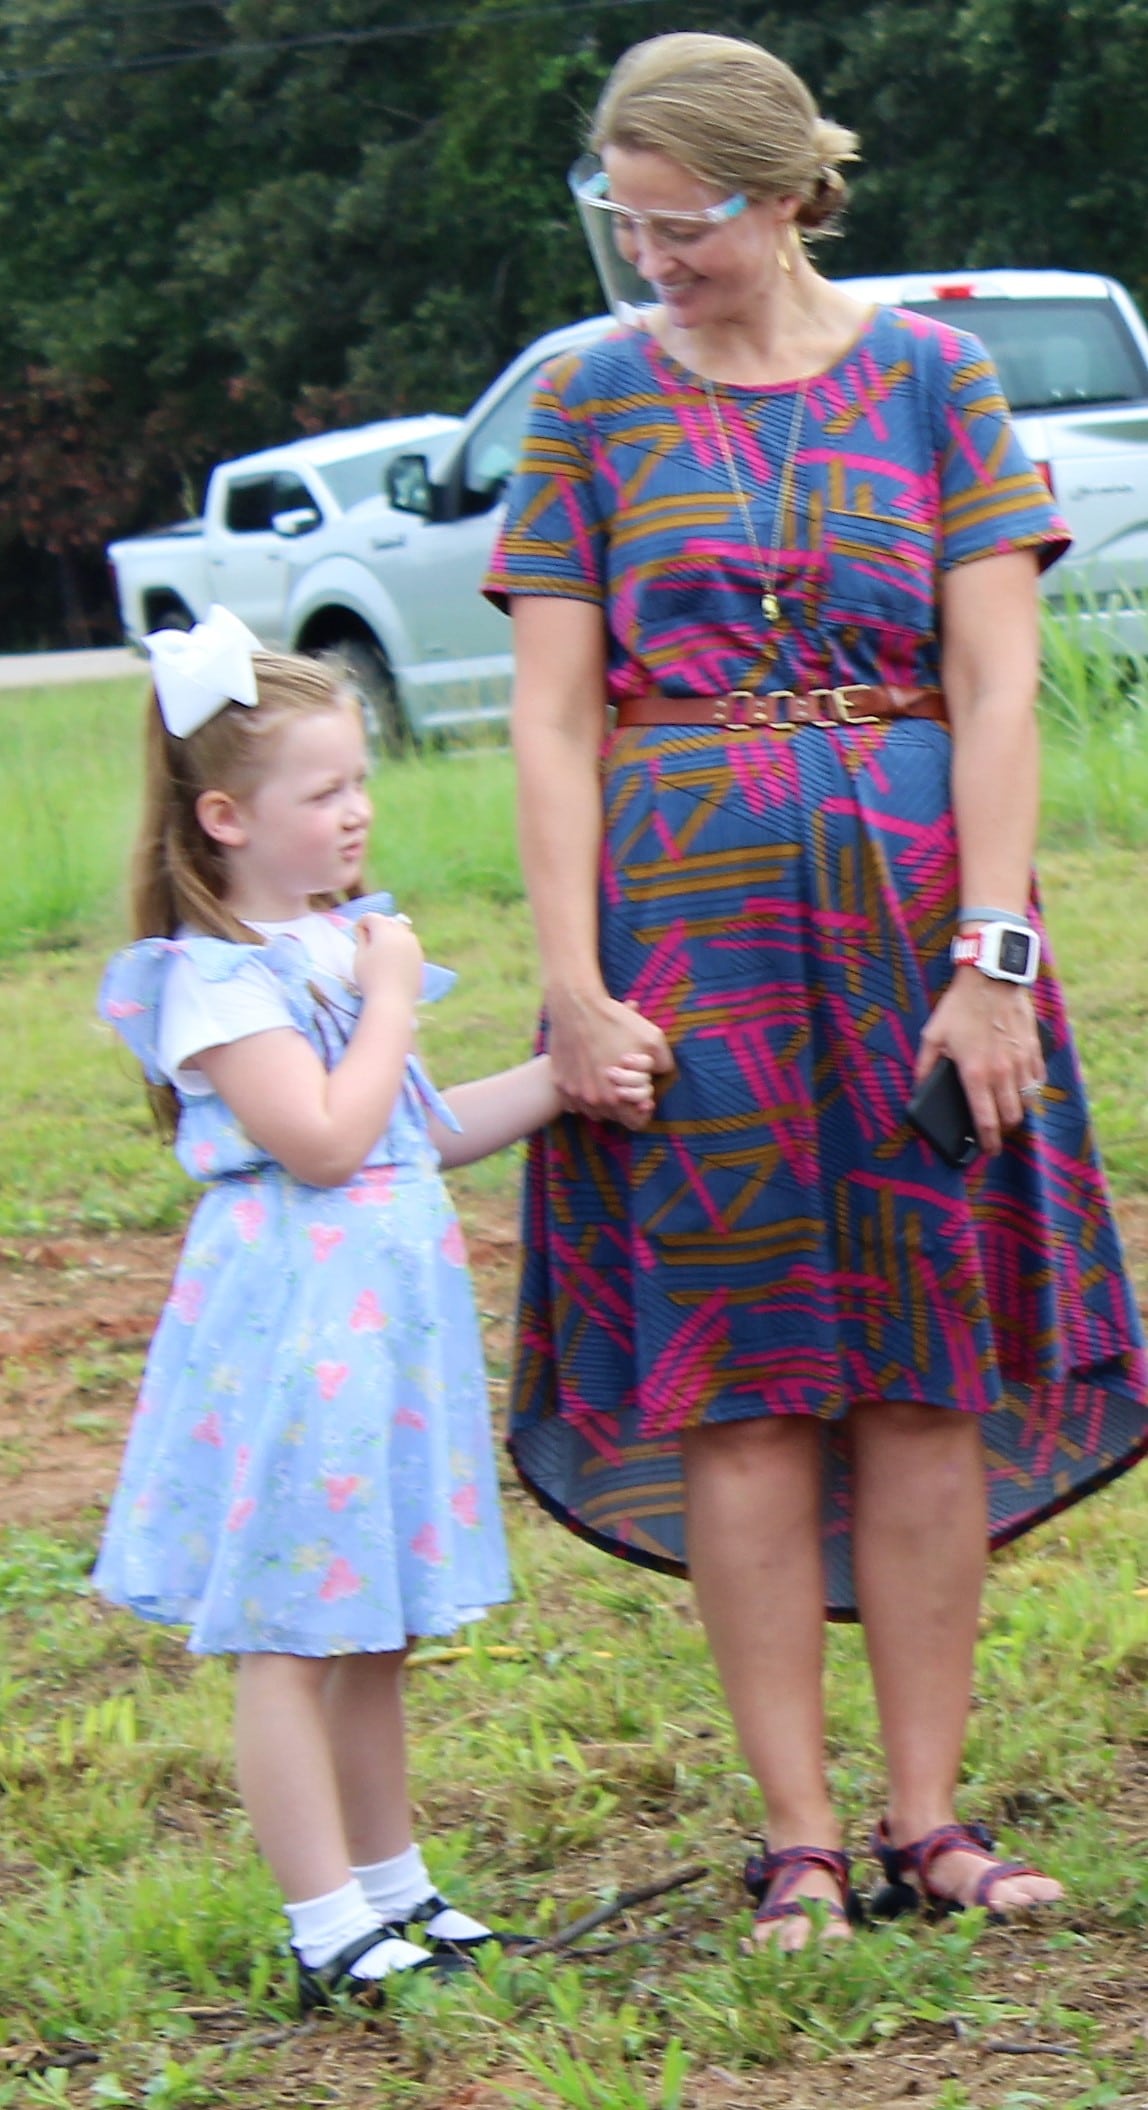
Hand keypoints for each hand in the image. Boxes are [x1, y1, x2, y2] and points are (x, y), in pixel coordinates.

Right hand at [353, 911, 423, 1009]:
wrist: (393, 1001)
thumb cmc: (371, 979)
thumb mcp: (359, 957)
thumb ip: (361, 939)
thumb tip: (363, 930)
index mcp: (386, 931)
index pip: (373, 917)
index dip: (362, 922)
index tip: (357, 931)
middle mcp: (403, 934)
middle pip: (389, 922)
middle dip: (379, 926)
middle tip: (369, 938)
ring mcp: (414, 946)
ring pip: (402, 932)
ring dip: (392, 935)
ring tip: (382, 948)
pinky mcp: (420, 959)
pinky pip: (409, 946)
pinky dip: (401, 946)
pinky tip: (394, 959)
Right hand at [547, 985, 673, 1128]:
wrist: (575, 1006)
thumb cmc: (615, 1021)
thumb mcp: (653, 1039)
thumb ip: (663, 1063)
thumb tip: (659, 1075)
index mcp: (616, 1097)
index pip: (635, 1123)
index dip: (642, 1111)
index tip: (643, 1097)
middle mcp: (592, 1101)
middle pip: (613, 1116)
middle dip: (622, 1103)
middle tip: (625, 1080)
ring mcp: (573, 1093)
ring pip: (592, 1110)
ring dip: (601, 1099)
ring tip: (607, 1077)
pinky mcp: (560, 1083)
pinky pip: (573, 1101)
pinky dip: (582, 1092)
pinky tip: (589, 1075)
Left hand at [915, 969, 1044, 1154]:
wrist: (992, 976)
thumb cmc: (960, 1006)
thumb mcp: (932, 1035)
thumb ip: (924, 1066)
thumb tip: (917, 1089)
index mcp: (975, 1073)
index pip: (985, 1120)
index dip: (988, 1142)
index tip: (987, 1151)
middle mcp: (1002, 1072)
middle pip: (1011, 1117)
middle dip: (1004, 1130)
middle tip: (995, 1132)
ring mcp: (1022, 1061)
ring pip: (1029, 1101)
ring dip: (1019, 1111)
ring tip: (1008, 1111)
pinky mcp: (1035, 1049)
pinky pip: (1039, 1080)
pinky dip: (1032, 1089)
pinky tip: (1022, 1087)